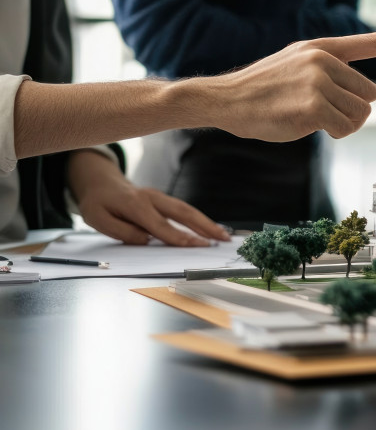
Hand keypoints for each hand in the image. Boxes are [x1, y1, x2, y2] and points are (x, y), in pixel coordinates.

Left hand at [67, 150, 230, 246]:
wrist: (101, 184)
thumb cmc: (99, 204)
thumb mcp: (98, 220)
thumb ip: (122, 231)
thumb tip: (147, 240)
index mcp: (135, 204)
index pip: (161, 225)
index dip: (179, 237)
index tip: (198, 245)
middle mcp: (152, 198)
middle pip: (183, 212)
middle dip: (204, 226)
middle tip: (222, 238)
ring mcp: (160, 197)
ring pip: (187, 209)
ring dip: (206, 222)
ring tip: (223, 235)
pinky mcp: (164, 200)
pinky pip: (184, 210)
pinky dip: (199, 219)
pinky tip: (210, 228)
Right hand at [191, 32, 375, 141]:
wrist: (225, 100)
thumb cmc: (263, 91)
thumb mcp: (298, 65)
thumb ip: (332, 70)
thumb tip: (369, 97)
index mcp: (324, 46)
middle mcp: (325, 59)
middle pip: (370, 96)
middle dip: (350, 111)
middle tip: (315, 111)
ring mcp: (319, 81)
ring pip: (359, 115)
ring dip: (340, 125)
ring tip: (306, 117)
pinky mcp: (313, 106)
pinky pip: (344, 129)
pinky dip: (331, 134)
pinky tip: (303, 125)